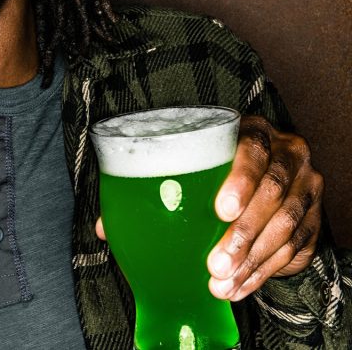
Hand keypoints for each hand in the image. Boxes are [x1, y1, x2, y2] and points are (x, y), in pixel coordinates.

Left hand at [95, 116, 323, 302]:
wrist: (261, 183)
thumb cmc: (213, 172)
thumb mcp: (190, 169)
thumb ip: (149, 188)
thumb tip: (105, 226)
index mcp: (253, 132)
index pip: (253, 147)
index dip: (240, 178)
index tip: (219, 210)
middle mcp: (287, 155)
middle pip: (274, 191)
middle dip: (243, 232)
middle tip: (215, 263)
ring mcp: (305, 186)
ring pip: (287, 224)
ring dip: (253, 259)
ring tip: (221, 283)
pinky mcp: (312, 218)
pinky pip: (296, 248)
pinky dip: (266, 272)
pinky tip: (240, 286)